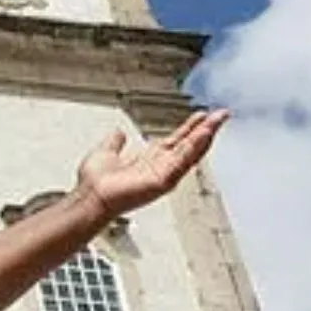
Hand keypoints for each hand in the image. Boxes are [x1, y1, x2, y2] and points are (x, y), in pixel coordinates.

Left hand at [74, 109, 228, 219]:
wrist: (89, 196)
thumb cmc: (95, 182)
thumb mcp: (106, 152)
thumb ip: (115, 142)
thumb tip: (118, 133)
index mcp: (150, 160)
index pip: (176, 141)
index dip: (190, 128)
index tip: (202, 115)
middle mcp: (160, 167)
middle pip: (188, 145)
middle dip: (205, 129)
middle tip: (221, 114)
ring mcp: (163, 175)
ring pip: (190, 152)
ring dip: (204, 136)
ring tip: (217, 121)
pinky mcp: (162, 181)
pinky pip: (182, 162)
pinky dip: (194, 148)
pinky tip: (204, 135)